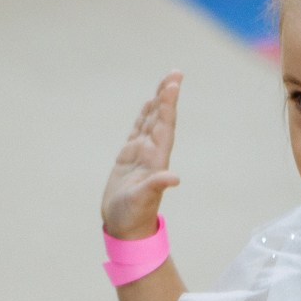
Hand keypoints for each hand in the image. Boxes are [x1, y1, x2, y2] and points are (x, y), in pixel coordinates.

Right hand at [102, 72, 181, 239]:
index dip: (168, 104)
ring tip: (165, 82)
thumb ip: (156, 187)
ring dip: (157, 102)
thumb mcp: (143, 201)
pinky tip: (148, 106)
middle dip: (166, 96)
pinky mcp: (128, 158)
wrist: (125, 228)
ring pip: (150, 122)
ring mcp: (141, 154)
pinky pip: (138, 131)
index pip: (164, 125)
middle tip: (175, 72)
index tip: (173, 83)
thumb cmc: (133, 217)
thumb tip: (173, 178)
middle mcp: (151, 153)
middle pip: (161, 118)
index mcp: (156, 159)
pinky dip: (143, 116)